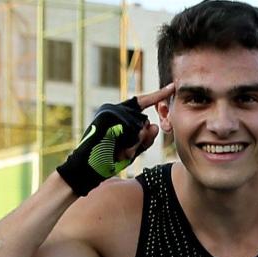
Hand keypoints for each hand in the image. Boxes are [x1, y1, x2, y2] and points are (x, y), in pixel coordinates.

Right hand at [56, 83, 174, 195]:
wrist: (85, 168)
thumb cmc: (106, 160)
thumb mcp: (130, 150)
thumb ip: (145, 140)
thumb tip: (156, 126)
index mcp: (118, 114)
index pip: (141, 102)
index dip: (157, 95)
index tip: (172, 87)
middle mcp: (114, 109)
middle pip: (144, 121)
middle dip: (141, 140)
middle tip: (125, 152)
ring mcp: (112, 111)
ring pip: (140, 126)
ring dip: (135, 144)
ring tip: (119, 152)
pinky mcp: (110, 116)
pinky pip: (133, 131)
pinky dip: (130, 144)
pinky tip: (117, 150)